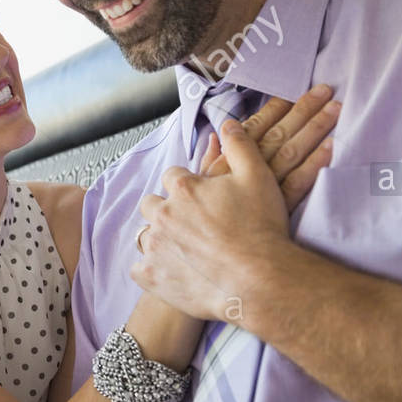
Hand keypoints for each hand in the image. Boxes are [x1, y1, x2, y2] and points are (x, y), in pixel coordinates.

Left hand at [132, 116, 313, 322]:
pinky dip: (151, 270)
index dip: (187, 186)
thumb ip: (239, 145)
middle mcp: (162, 214)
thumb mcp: (258, 176)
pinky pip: (139, 269)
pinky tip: (170, 271)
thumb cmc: (262, 227)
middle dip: (166, 209)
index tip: (201, 199)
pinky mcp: (152, 276)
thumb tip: (226, 123)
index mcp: (182, 187)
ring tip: (182, 248)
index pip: (172, 177)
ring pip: (145, 235)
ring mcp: (155, 247)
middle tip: (190, 223)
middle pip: (152, 204)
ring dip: (159, 238)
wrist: (260, 279)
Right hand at [200, 84, 339, 211]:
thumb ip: (208, 161)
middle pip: (277, 134)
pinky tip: (332, 146)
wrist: (213, 260)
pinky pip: (299, 183)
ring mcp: (263, 190)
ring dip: (314, 127)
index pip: (254, 127)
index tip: (291, 91)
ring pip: (291, 151)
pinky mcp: (278, 209)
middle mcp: (245, 171)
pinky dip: (315, 164)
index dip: (274, 108)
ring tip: (335, 107)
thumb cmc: (204, 225)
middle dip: (301, 109)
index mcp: (227, 163)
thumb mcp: (198, 190)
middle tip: (324, 88)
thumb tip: (216, 136)